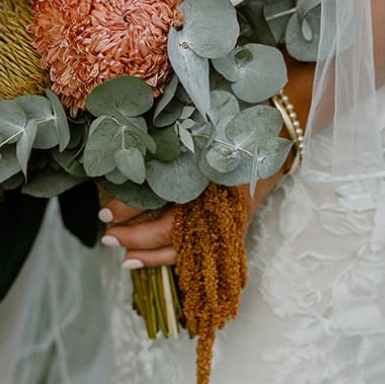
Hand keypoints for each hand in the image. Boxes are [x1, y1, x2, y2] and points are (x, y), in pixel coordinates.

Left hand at [102, 59, 310, 268]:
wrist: (279, 125)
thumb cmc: (235, 124)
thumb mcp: (196, 137)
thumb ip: (166, 154)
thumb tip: (124, 166)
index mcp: (210, 194)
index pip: (166, 221)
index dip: (132, 219)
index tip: (104, 215)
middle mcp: (221, 213)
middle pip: (174, 241)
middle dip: (138, 242)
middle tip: (108, 238)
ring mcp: (230, 221)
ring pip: (189, 251)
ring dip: (155, 256)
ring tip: (127, 259)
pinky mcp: (234, 220)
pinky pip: (202, 245)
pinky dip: (178, 252)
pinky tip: (158, 254)